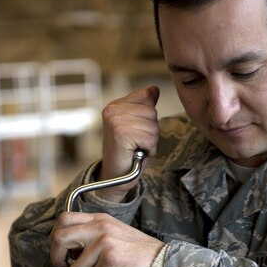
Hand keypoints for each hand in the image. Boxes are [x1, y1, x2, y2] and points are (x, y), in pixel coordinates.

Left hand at [51, 212, 163, 266]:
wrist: (162, 263)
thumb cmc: (137, 254)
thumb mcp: (112, 234)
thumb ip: (90, 236)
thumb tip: (64, 251)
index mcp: (99, 218)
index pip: (63, 219)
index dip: (57, 238)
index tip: (65, 252)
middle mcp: (100, 226)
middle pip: (59, 238)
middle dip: (58, 259)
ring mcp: (104, 242)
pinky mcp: (109, 259)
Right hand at [99, 86, 159, 201]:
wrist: (116, 176)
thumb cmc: (128, 153)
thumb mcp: (137, 125)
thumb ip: (144, 106)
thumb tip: (154, 89)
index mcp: (115, 105)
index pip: (147, 97)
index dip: (148, 118)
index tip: (135, 130)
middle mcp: (112, 110)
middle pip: (152, 112)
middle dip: (150, 131)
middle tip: (135, 142)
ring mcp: (116, 121)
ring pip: (153, 126)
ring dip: (149, 141)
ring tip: (135, 147)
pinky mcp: (121, 133)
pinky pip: (150, 138)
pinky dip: (148, 149)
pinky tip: (135, 153)